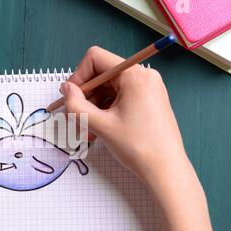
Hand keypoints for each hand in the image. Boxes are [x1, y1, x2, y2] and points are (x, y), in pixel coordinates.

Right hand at [62, 46, 187, 187]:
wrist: (166, 170)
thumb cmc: (138, 147)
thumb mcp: (100, 125)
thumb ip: (76, 105)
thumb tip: (65, 88)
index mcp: (134, 75)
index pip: (96, 59)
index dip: (78, 77)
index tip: (70, 98)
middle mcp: (143, 77)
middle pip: (102, 76)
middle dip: (85, 98)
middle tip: (74, 121)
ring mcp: (147, 89)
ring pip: (108, 90)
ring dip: (93, 109)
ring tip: (86, 133)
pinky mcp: (147, 101)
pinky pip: (119, 99)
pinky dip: (105, 113)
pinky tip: (98, 132)